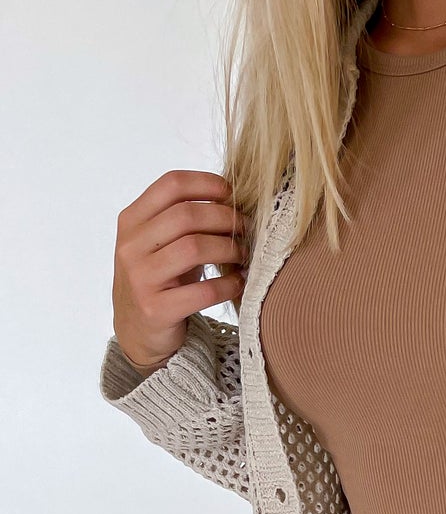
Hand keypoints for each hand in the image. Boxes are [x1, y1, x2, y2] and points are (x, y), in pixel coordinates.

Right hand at [111, 169, 248, 371]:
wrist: (137, 330)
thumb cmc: (160, 279)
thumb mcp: (160, 243)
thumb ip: (182, 219)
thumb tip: (232, 198)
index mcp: (131, 221)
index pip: (170, 185)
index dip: (207, 183)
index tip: (231, 193)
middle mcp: (131, 246)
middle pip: (187, 215)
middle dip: (225, 218)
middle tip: (246, 228)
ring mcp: (140, 278)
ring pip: (194, 248)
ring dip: (228, 249)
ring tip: (243, 255)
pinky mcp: (156, 309)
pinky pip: (203, 291)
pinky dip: (228, 284)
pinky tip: (238, 282)